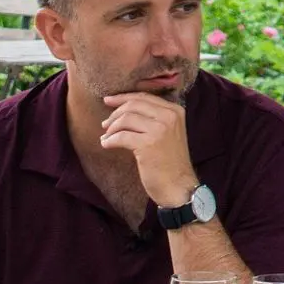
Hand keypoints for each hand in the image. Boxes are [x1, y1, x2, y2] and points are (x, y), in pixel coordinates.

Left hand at [99, 92, 196, 207]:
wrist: (179, 186)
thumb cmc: (170, 162)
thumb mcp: (169, 133)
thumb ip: (155, 118)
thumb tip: (125, 108)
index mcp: (175, 111)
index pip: (145, 97)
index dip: (123, 97)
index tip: (109, 100)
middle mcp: (170, 117)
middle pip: (133, 105)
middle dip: (115, 113)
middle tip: (105, 124)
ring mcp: (160, 130)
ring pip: (125, 119)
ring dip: (111, 129)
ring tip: (106, 137)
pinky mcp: (148, 144)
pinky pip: (121, 136)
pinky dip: (109, 141)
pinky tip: (106, 145)